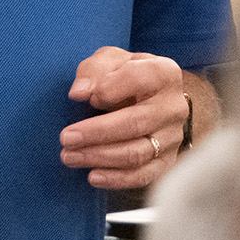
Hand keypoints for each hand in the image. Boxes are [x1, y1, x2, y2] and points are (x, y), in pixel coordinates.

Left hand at [60, 48, 188, 189]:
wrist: (151, 99)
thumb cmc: (126, 76)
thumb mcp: (110, 61)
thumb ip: (94, 70)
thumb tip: (79, 92)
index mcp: (164, 73)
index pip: (137, 79)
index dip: (108, 89)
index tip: (86, 97)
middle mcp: (174, 106)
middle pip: (136, 123)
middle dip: (97, 132)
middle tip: (66, 138)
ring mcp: (172, 136)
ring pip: (137, 153)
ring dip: (100, 157)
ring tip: (70, 156)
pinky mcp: (167, 160)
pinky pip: (144, 175)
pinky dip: (117, 179)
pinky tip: (93, 176)